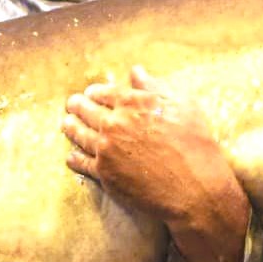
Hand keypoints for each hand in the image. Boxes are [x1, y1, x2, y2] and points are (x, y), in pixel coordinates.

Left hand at [63, 66, 248, 261]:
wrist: (194, 189)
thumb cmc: (196, 145)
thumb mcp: (184, 107)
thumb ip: (155, 88)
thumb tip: (136, 72)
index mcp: (132, 103)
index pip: (104, 92)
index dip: (95, 91)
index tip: (91, 92)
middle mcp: (114, 123)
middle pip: (86, 110)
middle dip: (78, 105)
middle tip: (72, 104)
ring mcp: (106, 149)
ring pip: (79, 134)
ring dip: (71, 126)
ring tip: (66, 123)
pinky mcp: (104, 173)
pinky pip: (81, 163)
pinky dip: (74, 157)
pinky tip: (71, 156)